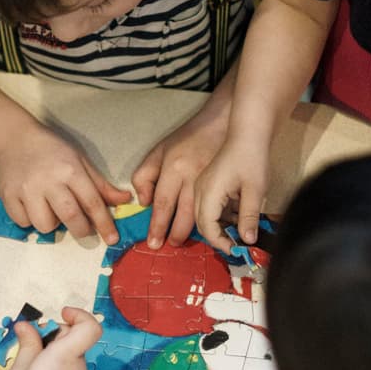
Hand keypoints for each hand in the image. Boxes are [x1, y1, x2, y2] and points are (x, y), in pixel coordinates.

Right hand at [0, 126, 131, 243]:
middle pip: (70, 217)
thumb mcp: (80, 161)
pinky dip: (30, 220)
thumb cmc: (52, 151)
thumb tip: (125, 200)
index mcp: (70, 170)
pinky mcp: (8, 196)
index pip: (92, 202)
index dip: (104, 223)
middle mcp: (48, 180)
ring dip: (52, 224)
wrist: (15, 140)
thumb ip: (100, 185)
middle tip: (82, 229)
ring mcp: (26, 189)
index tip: (112, 239)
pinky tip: (32, 207)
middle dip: (81, 230)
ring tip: (51, 210)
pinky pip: (23, 223)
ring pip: (44, 225)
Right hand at [0, 307, 101, 369]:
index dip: (79, 315)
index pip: (90, 327)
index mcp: (66, 355)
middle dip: (55, 340)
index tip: (61, 315)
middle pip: (74, 344)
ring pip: (70, 363)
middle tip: (31, 351)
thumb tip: (27, 325)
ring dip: (54, 361)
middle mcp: (79, 369)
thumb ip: (27, 344)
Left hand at [132, 109, 229, 248]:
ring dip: (192, 232)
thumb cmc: (187, 138)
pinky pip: (219, 208)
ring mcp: (212, 181)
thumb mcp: (159, 150)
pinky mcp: (226, 183)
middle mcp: (193, 176)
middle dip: (175, 234)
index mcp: (174, 167)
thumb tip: (144, 202)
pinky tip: (208, 230)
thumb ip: (144, 175)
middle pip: (183, 214)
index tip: (153, 242)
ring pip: (202, 214)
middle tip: (169, 246)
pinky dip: (212, 221)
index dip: (158, 225)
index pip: (163, 203)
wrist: (220, 123)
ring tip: (183, 241)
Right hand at [194, 138, 268, 253]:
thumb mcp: (255, 190)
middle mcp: (199, 191)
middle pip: (201, 224)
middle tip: (237, 245)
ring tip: (240, 230)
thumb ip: (249, 217)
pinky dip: (220, 216)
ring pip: (203, 216)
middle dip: (218, 237)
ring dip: (219, 227)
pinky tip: (237, 216)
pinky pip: (208, 207)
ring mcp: (201, 187)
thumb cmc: (251, 158)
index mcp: (208, 193)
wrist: (247, 134)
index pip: (207, 227)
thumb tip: (248, 241)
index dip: (221, 242)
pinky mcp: (206, 184)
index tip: (236, 249)